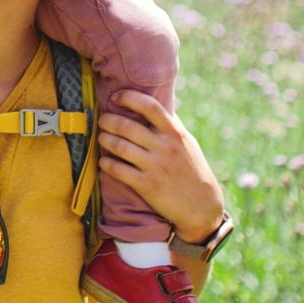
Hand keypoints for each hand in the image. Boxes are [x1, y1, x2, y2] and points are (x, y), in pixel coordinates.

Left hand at [97, 92, 225, 240]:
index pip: (150, 107)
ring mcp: (155, 166)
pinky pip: (118, 170)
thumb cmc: (193, 170)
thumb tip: (155, 107)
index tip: (116, 97)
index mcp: (175, 133)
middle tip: (102, 121)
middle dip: (108, 121)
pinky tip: (103, 162)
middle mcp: (164, 147)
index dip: (129, 97)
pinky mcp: (146, 185)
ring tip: (101, 138)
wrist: (201, 205)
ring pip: (119, 146)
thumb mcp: (188, 143)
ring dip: (104, 139)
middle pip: (127, 126)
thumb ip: (172, 125)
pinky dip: (106, 164)